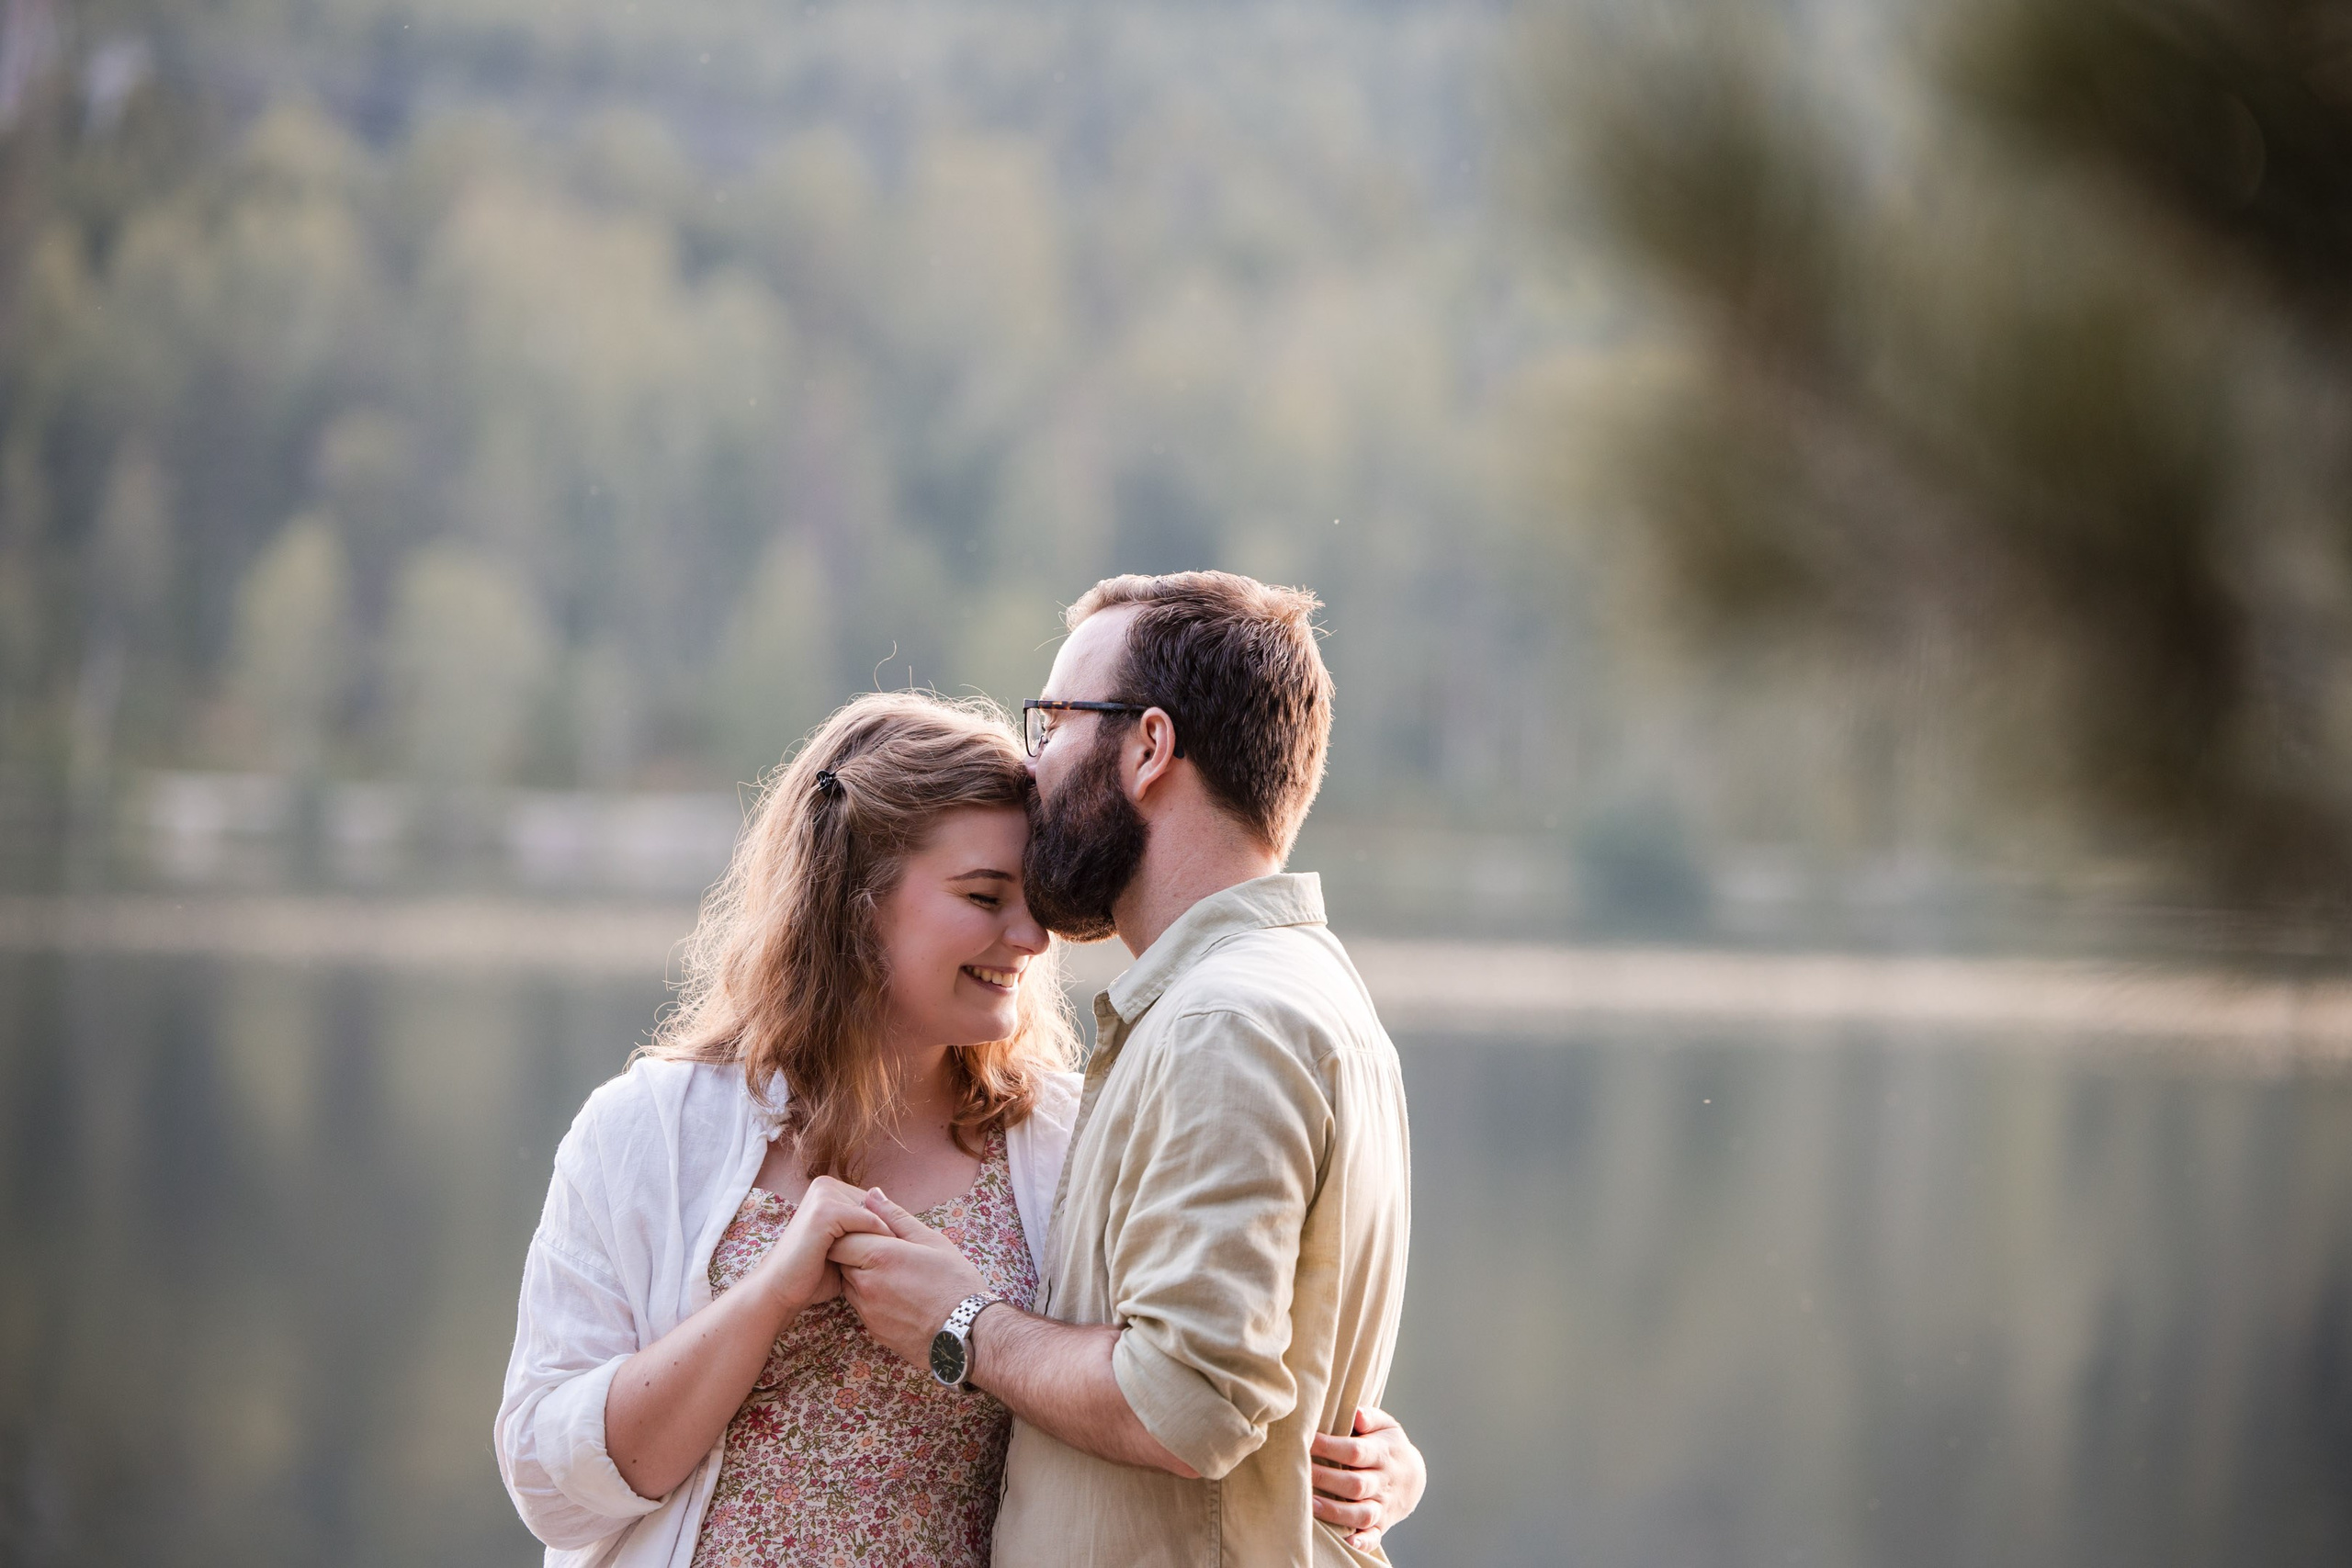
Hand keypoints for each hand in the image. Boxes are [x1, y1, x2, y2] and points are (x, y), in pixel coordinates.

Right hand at [750, 1174, 892, 1313]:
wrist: (780, 1291)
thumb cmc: (812, 1274)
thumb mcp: (844, 1247)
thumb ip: (862, 1232)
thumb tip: (896, 1225)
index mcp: (827, 1189)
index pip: (872, 1202)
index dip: (886, 1226)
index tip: (900, 1250)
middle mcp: (824, 1185)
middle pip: (876, 1204)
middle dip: (887, 1230)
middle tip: (898, 1256)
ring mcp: (824, 1194)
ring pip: (874, 1213)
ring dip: (885, 1237)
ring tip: (891, 1260)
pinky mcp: (826, 1210)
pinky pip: (869, 1221)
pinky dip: (878, 1240)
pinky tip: (879, 1261)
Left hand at [830, 1187, 988, 1367]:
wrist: (967, 1332)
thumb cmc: (954, 1282)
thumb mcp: (931, 1241)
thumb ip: (896, 1217)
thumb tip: (872, 1194)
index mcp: (879, 1256)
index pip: (841, 1239)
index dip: (851, 1232)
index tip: (868, 1231)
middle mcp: (866, 1284)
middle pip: (840, 1262)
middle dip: (854, 1253)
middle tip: (882, 1251)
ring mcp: (867, 1310)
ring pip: (848, 1285)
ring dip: (861, 1276)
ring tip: (892, 1274)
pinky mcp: (873, 1330)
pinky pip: (860, 1307)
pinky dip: (870, 1297)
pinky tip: (897, 1295)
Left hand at [1311, 1405, 1426, 1554]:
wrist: (1413, 1477)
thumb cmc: (1388, 1445)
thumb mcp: (1387, 1426)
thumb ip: (1371, 1417)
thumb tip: (1357, 1414)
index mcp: (1383, 1454)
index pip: (1356, 1451)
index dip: (1330, 1447)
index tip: (1307, 1441)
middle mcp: (1383, 1482)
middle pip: (1356, 1484)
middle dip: (1327, 1479)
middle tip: (1301, 1472)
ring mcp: (1383, 1506)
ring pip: (1362, 1513)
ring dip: (1337, 1512)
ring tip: (1311, 1505)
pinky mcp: (1381, 1526)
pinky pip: (1373, 1538)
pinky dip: (1362, 1542)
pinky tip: (1346, 1541)